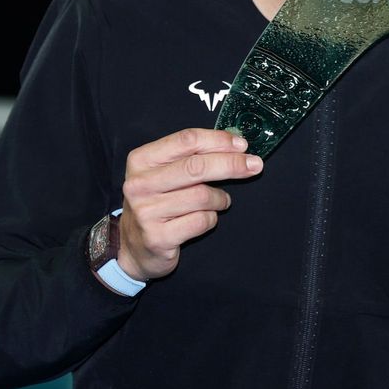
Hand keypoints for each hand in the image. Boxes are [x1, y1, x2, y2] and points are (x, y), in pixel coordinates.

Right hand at [118, 128, 261, 279]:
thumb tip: (235, 143)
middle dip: (231, 164)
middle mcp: (140, 184)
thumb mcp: (164, 173)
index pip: (186, 141)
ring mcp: (146, 212)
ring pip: (202, 196)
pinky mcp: (158, 237)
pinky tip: (205, 218)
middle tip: (255, 165)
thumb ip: (192, 156)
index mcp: (141, 160)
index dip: (218, 141)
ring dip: (221, 198)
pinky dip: (212, 218)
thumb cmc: (158, 202)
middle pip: (196, 167)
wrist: (134, 247)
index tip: (242, 145)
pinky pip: (201, 221)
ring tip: (220, 201)